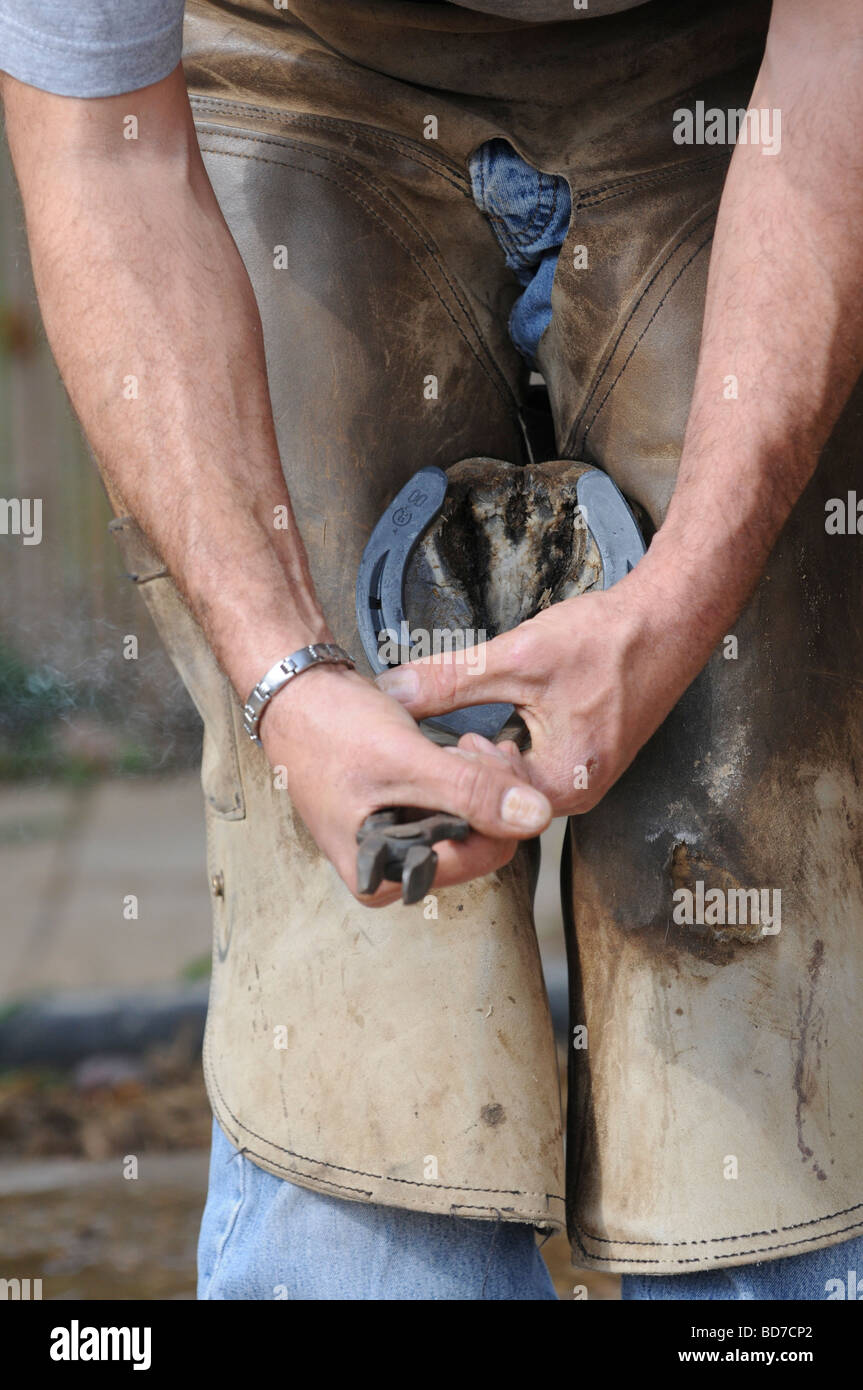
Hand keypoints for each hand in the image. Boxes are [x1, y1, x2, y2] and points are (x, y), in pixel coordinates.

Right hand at [260, 663, 551, 905]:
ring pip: (472, 824)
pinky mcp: (404, 815)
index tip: (490, 758)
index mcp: (384, 878)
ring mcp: (399, 843)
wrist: (295, 691)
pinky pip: (454, 807)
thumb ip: (470, 792)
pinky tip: (455, 748)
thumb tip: (534, 818)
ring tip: (464, 744)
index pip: (482, 858)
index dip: (499, 809)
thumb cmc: (331, 727)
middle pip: (480, 844)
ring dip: (480, 782)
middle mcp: (393, 870)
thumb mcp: (406, 760)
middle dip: (490, 794)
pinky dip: (463, 777)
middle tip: (476, 744)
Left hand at [376, 579, 702, 816]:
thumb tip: (394, 693)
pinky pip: (526, 762)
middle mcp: (572, 794)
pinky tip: (480, 721)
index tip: (410, 743)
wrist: (668, 619)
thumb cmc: (610, 642)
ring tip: (448, 727)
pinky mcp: (580, 757)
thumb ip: (449, 680)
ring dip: (477, 753)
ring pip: (506, 777)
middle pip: (491, 794)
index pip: (477, 800)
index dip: (439, 770)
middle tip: (417, 736)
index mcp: (560, 785)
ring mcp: (578, 778)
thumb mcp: (516, 658)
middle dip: (456, 763)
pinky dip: (501, 742)